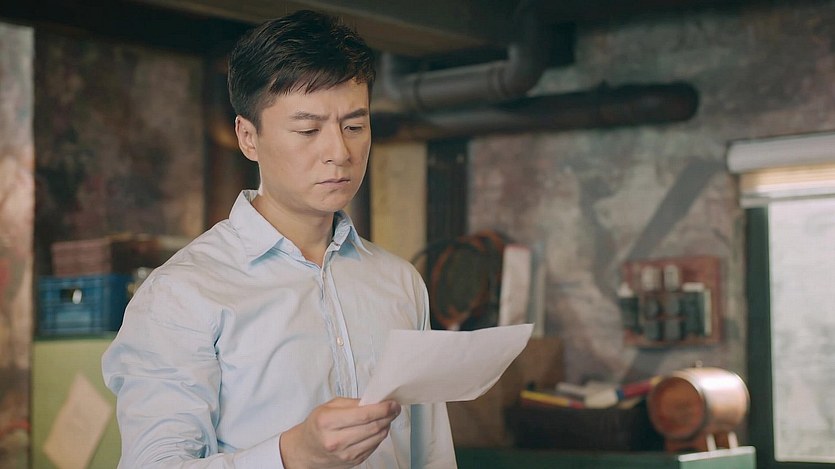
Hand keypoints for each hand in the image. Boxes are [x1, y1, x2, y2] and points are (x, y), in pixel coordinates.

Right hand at [279, 397, 400, 468]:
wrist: (307, 449)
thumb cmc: (318, 425)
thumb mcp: (330, 406)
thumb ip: (353, 403)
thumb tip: (375, 401)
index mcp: (328, 421)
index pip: (363, 415)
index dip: (382, 409)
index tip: (392, 403)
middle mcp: (336, 440)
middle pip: (373, 427)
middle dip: (388, 416)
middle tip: (394, 408)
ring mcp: (345, 454)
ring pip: (377, 438)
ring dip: (386, 426)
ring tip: (387, 417)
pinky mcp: (353, 461)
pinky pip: (374, 447)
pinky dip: (379, 436)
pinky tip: (378, 428)